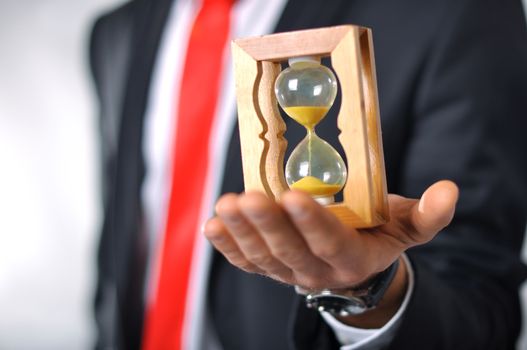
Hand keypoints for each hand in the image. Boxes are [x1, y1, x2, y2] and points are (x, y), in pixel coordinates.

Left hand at [203, 180, 457, 326]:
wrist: (349, 266)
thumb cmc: (375, 236)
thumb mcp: (404, 227)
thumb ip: (426, 214)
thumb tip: (448, 191)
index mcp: (351, 258)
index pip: (330, 242)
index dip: (312, 222)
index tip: (294, 196)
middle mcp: (316, 270)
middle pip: (288, 251)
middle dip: (267, 225)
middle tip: (247, 198)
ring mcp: (288, 272)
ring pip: (262, 258)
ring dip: (242, 232)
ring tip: (226, 206)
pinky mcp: (268, 268)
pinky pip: (246, 262)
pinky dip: (228, 246)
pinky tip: (215, 226)